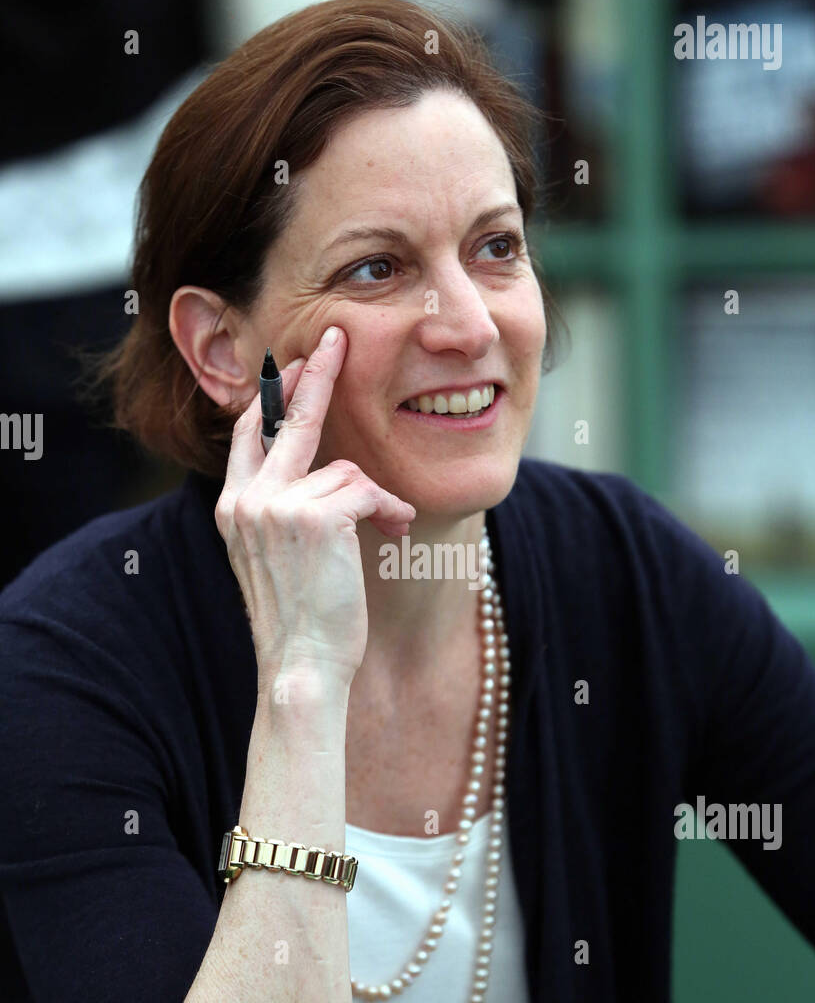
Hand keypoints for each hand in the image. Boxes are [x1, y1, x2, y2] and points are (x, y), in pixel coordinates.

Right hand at [215, 325, 415, 685]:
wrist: (301, 665)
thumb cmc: (301, 620)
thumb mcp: (280, 557)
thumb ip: (287, 511)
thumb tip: (330, 474)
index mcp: (234, 508)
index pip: (249, 436)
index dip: (272, 399)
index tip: (291, 366)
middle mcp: (247, 500)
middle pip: (287, 422)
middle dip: (315, 377)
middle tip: (334, 338)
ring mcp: (277, 506)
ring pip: (345, 470)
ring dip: (375, 500)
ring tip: (384, 530)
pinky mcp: (315, 516)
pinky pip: (369, 489)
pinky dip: (388, 510)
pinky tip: (391, 533)